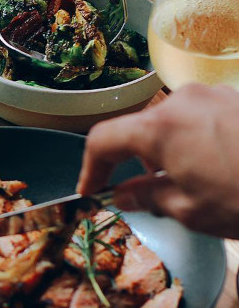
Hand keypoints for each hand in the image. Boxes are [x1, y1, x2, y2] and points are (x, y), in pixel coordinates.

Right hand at [78, 84, 238, 237]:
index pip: (102, 140)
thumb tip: (124, 195)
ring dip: (167, 151)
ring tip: (187, 183)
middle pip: (138, 128)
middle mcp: (182, 101)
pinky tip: (216, 169)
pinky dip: (195, 142)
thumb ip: (146, 197)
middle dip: (134, 160)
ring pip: (172, 122)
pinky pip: (202, 118)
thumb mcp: (189, 211)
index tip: (92, 192)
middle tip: (144, 194)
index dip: (90, 168)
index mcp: (159, 127)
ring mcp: (214, 96)